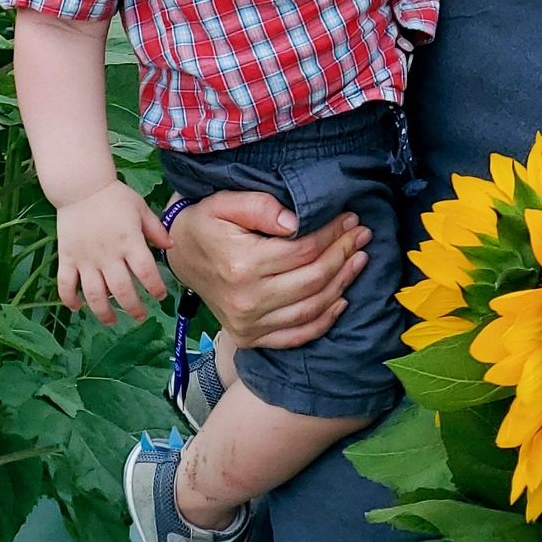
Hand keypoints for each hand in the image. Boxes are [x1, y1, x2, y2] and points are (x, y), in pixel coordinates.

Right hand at [56, 181, 170, 325]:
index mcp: (130, 242)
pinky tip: (77, 308)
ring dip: (104, 312)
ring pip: (94, 294)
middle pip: (122, 290)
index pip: (146, 273)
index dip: (155, 289)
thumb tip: (171, 247)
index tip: (160, 296)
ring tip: (111, 321)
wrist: (81, 186)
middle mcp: (108, 255)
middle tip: (140, 316)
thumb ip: (156, 229)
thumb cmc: (114, 196)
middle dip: (133, 308)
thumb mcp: (141, 208)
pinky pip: (66, 284)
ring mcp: (86, 259)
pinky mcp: (67, 258)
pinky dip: (70, 299)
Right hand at [165, 190, 369, 349]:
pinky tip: (342, 299)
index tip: (350, 220)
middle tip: (362, 236)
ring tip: (359, 260)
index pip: (303, 251)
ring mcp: (248, 324)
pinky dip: (324, 321)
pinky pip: (296, 335)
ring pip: (311, 308)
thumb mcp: (225, 204)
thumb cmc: (206, 224)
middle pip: (312, 280)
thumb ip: (261, 207)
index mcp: (241, 265)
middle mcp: (246, 300)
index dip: (332, 234)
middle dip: (344, 255)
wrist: (180, 256)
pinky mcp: (249, 337)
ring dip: (342, 284)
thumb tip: (296, 221)